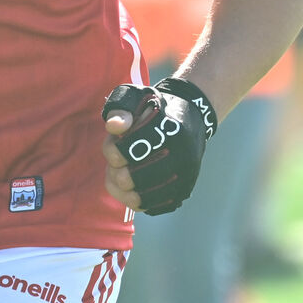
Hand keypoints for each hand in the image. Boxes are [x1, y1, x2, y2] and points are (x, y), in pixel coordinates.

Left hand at [101, 78, 215, 215]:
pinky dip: (134, 198)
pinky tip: (132, 184)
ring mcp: (184, 178)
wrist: (191, 119)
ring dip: (121, 187)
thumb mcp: (137, 96)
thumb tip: (114, 127)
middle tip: (117, 160)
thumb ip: (121, 107)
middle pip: (128, 179)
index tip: (115, 141)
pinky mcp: (183, 193)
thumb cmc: (156, 107)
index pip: (125, 152)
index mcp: (168, 129)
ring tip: (121, 172)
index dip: (111, 149)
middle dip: (114, 169)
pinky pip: (150, 207)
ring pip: (137, 199)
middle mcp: (181, 156)